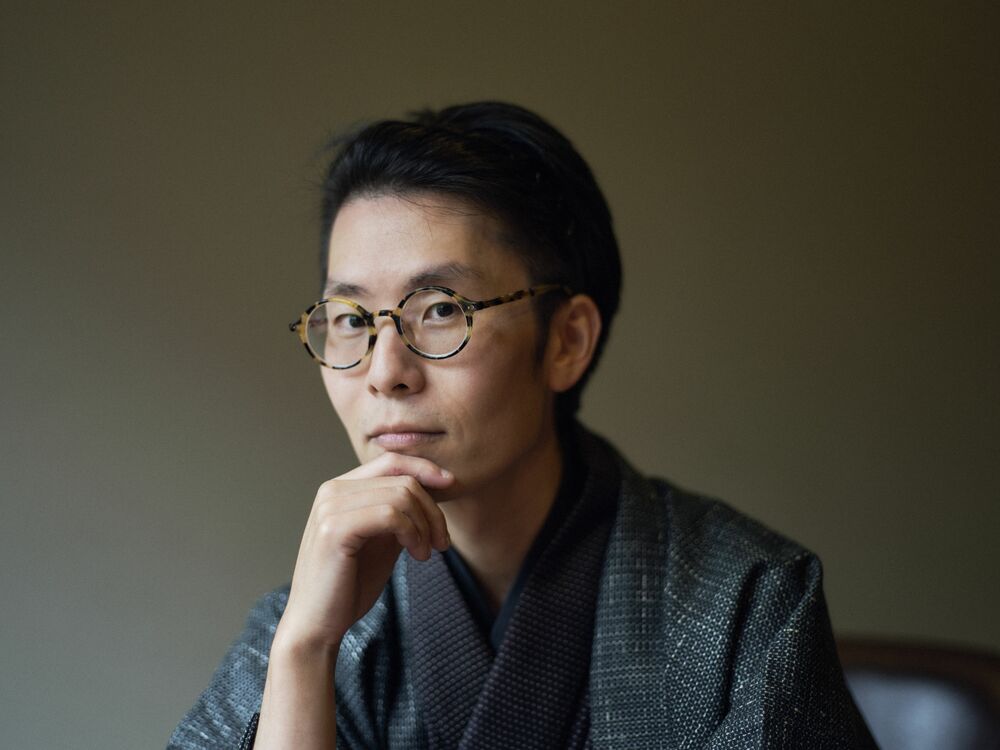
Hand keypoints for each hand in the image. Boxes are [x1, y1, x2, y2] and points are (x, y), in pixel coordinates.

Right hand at [273, 452, 452, 654]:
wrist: (318, 624)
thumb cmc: (350, 584)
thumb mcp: (382, 539)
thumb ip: (400, 512)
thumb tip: (435, 486)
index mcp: (341, 488)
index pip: (391, 461)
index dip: (425, 468)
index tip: (451, 485)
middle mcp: (332, 490)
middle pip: (402, 478)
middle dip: (432, 509)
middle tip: (442, 542)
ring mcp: (331, 508)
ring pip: (401, 495)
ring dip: (425, 525)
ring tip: (427, 552)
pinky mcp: (335, 529)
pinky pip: (391, 515)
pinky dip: (413, 533)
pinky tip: (417, 555)